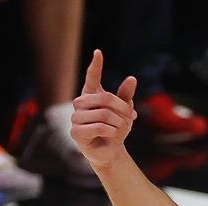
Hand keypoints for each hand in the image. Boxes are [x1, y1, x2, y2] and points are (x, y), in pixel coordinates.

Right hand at [70, 49, 137, 170]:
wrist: (110, 152)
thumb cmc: (115, 130)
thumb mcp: (124, 113)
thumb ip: (126, 97)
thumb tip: (132, 78)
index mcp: (91, 96)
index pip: (92, 77)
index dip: (96, 65)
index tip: (98, 52)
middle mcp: (80, 104)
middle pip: (105, 98)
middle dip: (123, 109)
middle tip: (132, 119)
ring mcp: (75, 118)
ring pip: (104, 114)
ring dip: (119, 123)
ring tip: (122, 130)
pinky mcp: (76, 133)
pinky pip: (99, 127)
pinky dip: (111, 132)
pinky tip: (112, 135)